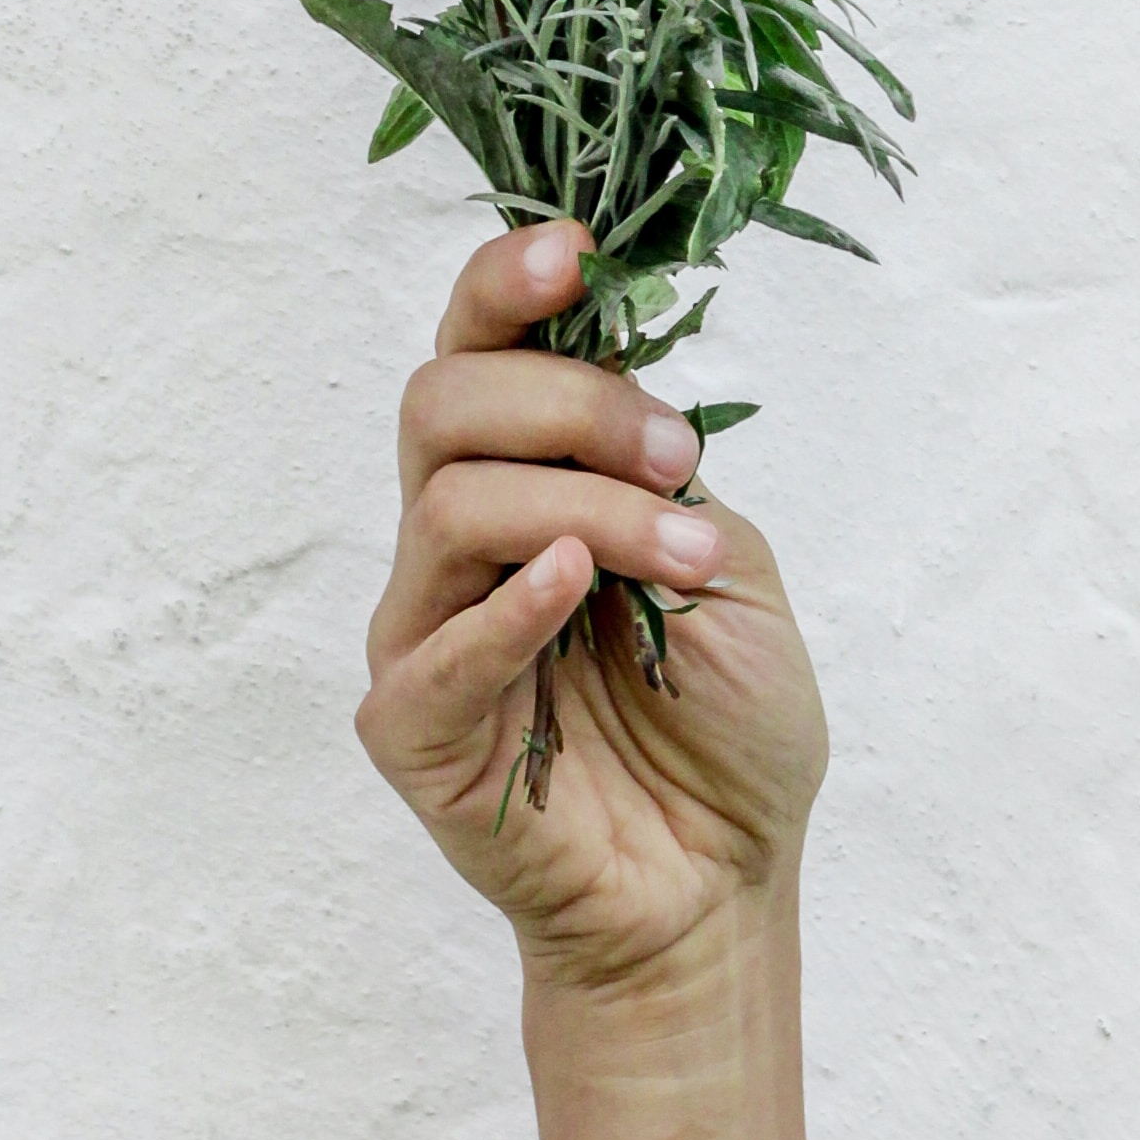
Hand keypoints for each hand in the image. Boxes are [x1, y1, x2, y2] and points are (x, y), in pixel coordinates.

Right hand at [356, 221, 830, 1003]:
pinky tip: (574, 588)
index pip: (476, 348)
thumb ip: (661, 473)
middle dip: (570, 403)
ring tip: (683, 558)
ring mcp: (423, 632)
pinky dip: (508, 607)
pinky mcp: (412, 729)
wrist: (721, 886)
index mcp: (527, 479)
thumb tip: (619, 383)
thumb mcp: (727, 562)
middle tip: (675, 456)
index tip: (577, 253)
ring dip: (585, 508)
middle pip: (443, 402)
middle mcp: (457, 539)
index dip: (507, 283)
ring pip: (452, 504)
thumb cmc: (724, 728)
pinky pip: (436, 650)